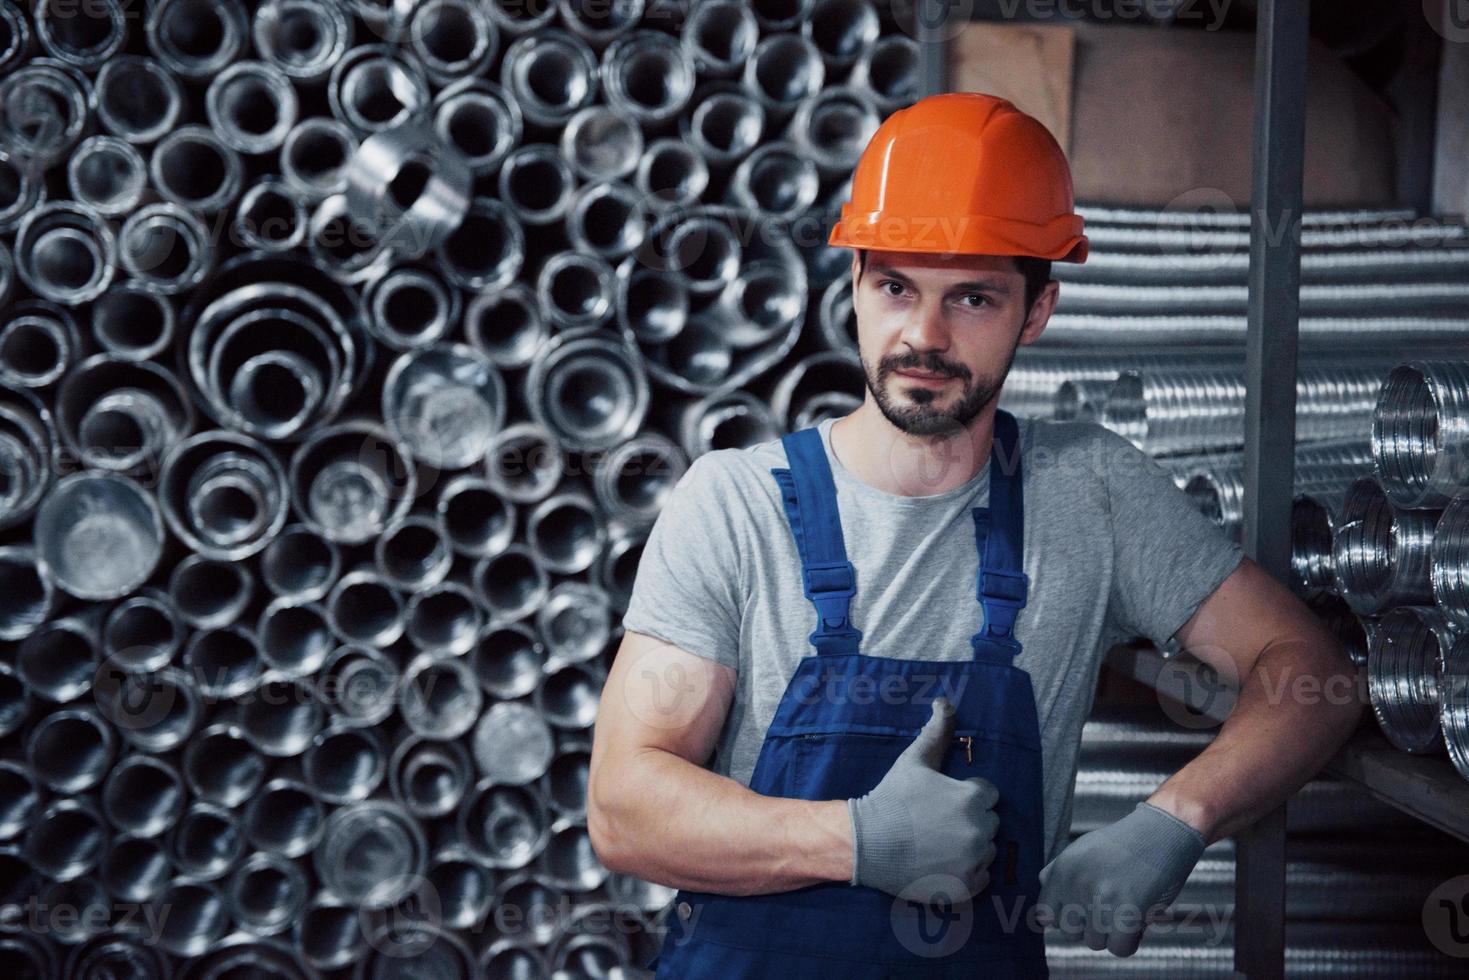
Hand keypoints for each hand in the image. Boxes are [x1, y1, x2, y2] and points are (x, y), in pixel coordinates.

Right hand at [847, 698, 999, 903]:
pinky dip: (968, 873)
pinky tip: (943, 863)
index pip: (987, 794)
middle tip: (937, 822)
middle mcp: (979, 830)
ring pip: (987, 850)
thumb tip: (944, 701)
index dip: (966, 795)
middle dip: (970, 820)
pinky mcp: (964, 887)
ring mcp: (972, 862)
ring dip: (971, 847)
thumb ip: (935, 731)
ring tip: (938, 843)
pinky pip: (982, 878)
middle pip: (989, 822)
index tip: (942, 801)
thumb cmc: (891, 798)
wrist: (865, 842)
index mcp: (971, 798)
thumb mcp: (914, 760)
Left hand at [1034, 801, 1206, 956]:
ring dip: (1111, 932)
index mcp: (1063, 870)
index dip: (1065, 918)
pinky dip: (1130, 941)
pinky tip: (1137, 921)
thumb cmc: (1123, 844)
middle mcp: (1077, 884)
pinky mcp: (1128, 914)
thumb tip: (1042, 894)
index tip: (1082, 911)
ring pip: (1095, 943)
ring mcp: (1102, 900)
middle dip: (1089, 926)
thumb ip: (1058, 872)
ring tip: (1125, 908)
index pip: (1046, 916)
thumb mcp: (1082, 849)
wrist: (1163, 833)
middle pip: (1071, 933)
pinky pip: (1119, 949)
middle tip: (1109, 908)